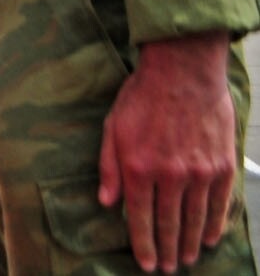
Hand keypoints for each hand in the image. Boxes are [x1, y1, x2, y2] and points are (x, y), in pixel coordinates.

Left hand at [98, 32, 234, 272]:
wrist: (182, 72)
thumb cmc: (142, 97)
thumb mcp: (113, 128)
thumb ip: (109, 167)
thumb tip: (106, 201)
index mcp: (138, 167)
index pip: (140, 217)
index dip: (143, 244)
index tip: (145, 263)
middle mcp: (169, 175)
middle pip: (170, 224)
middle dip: (167, 250)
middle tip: (167, 267)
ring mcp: (199, 172)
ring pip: (195, 219)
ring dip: (190, 243)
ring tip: (186, 258)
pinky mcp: (222, 166)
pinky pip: (219, 204)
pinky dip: (214, 224)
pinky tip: (210, 237)